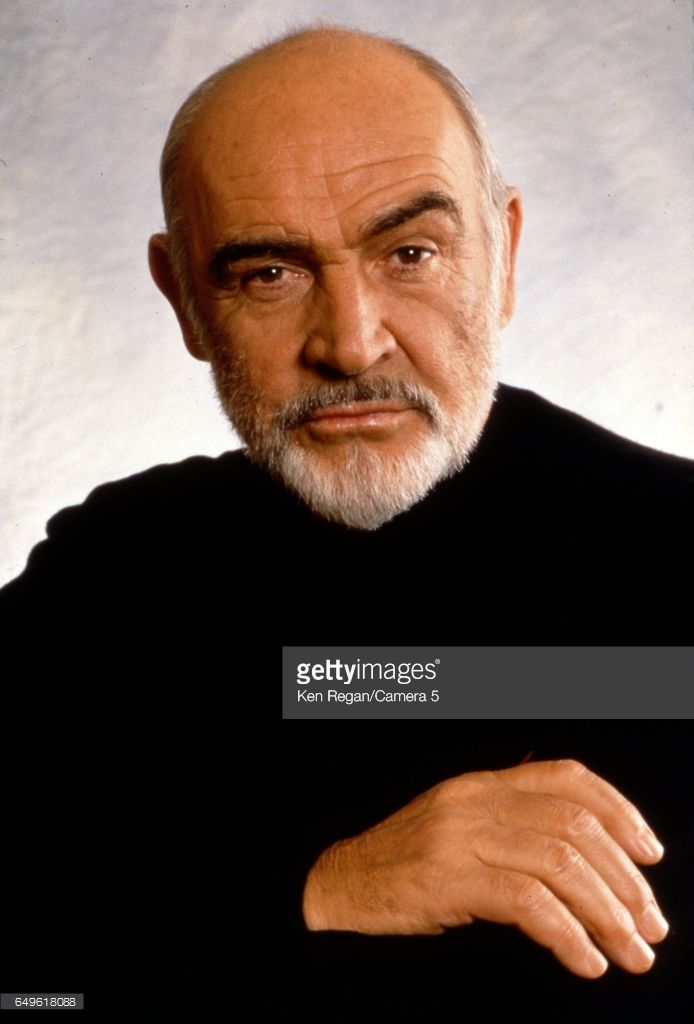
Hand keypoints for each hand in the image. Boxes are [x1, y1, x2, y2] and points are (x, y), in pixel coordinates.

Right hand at [302, 759, 668, 977]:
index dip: (621, 810)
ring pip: (560, 864)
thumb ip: (514, 826)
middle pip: (575, 825)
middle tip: (651, 924)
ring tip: (632, 953)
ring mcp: (462, 835)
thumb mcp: (462, 825)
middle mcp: (477, 798)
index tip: (651, 854)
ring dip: (609, 914)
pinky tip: (586, 960)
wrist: (342, 882)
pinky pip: (528, 903)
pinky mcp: (449, 877)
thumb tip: (588, 859)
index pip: (567, 776)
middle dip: (625, 879)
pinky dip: (568, 935)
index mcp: (485, 782)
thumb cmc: (408, 862)